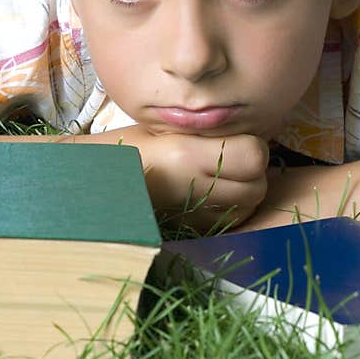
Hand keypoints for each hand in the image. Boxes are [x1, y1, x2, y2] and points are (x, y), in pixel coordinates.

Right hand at [122, 125, 269, 233]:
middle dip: (253, 173)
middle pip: (257, 186)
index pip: (254, 155)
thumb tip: (250, 130)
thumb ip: (210, 130)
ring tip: (224, 177)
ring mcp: (195, 215)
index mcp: (188, 154)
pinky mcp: (193, 231)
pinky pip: (233, 221)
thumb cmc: (135, 147)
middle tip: (235, 160)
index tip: (238, 141)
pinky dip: (232, 208)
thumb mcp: (170, 128)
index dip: (253, 147)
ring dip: (245, 192)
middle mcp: (195, 188)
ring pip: (249, 207)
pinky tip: (215, 194)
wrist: (102, 183)